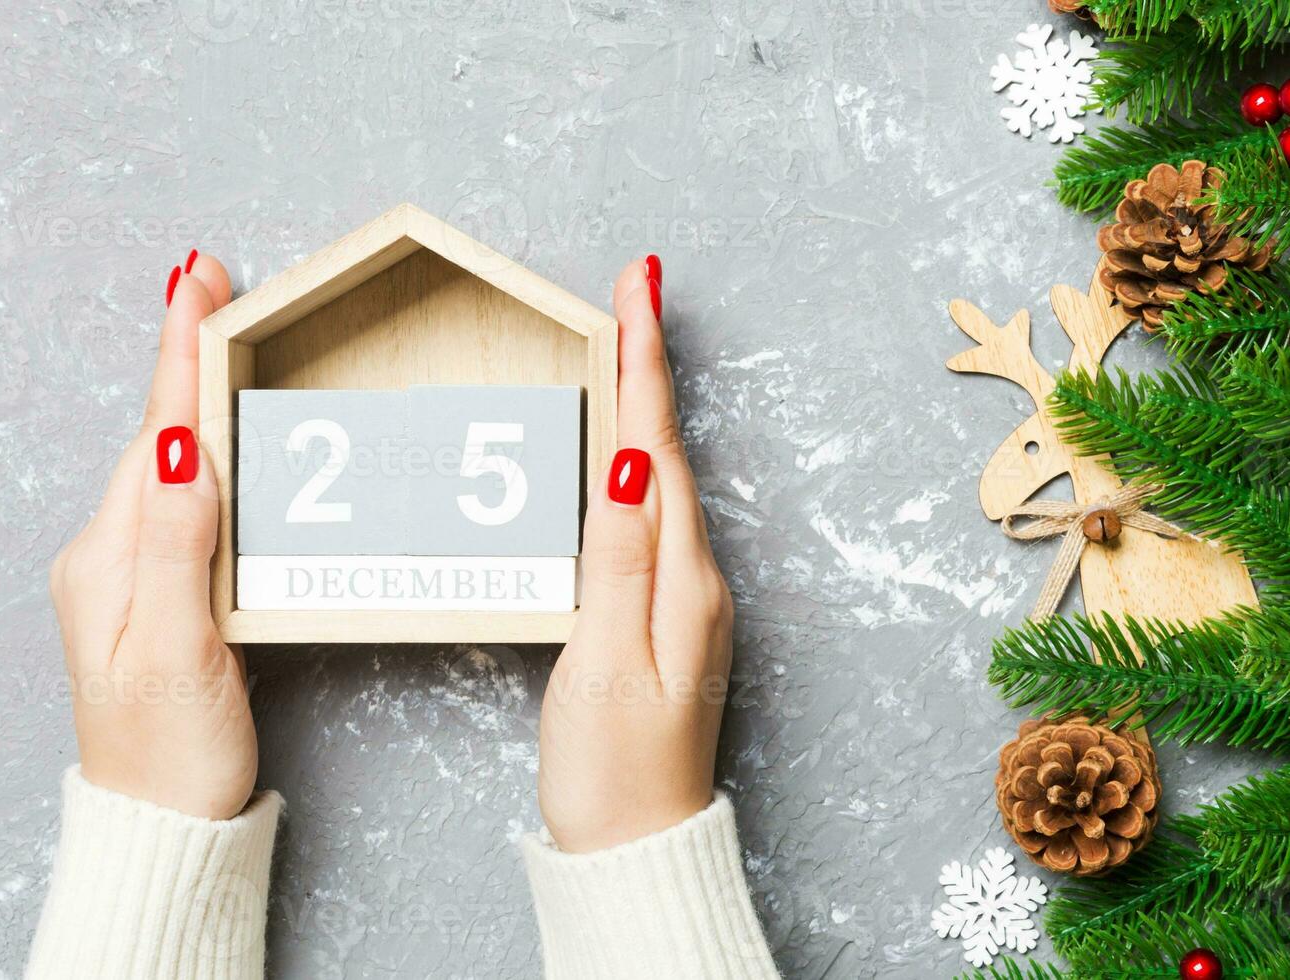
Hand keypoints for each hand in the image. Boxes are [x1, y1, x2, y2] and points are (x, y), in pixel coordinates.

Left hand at [49, 252, 256, 820]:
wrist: (165, 821)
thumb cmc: (171, 749)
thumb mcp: (178, 647)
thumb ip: (180, 544)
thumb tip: (186, 447)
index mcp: (110, 557)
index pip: (157, 435)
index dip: (180, 355)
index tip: (193, 280)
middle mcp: (112, 553)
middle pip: (159, 434)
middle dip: (184, 354)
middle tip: (208, 280)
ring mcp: (133, 571)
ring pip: (172, 462)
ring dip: (195, 394)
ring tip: (215, 330)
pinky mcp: (163, 591)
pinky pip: (185, 500)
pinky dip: (207, 450)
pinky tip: (221, 433)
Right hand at [537, 256, 734, 853]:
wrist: (637, 847)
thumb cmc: (612, 769)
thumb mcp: (604, 662)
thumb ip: (615, 562)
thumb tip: (627, 465)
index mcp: (678, 578)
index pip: (656, 448)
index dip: (644, 364)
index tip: (641, 286)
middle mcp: (695, 577)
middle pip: (667, 448)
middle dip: (650, 363)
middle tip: (638, 285)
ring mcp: (687, 596)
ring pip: (664, 476)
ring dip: (647, 404)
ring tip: (630, 340)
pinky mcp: (668, 615)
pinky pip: (656, 514)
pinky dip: (642, 459)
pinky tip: (628, 446)